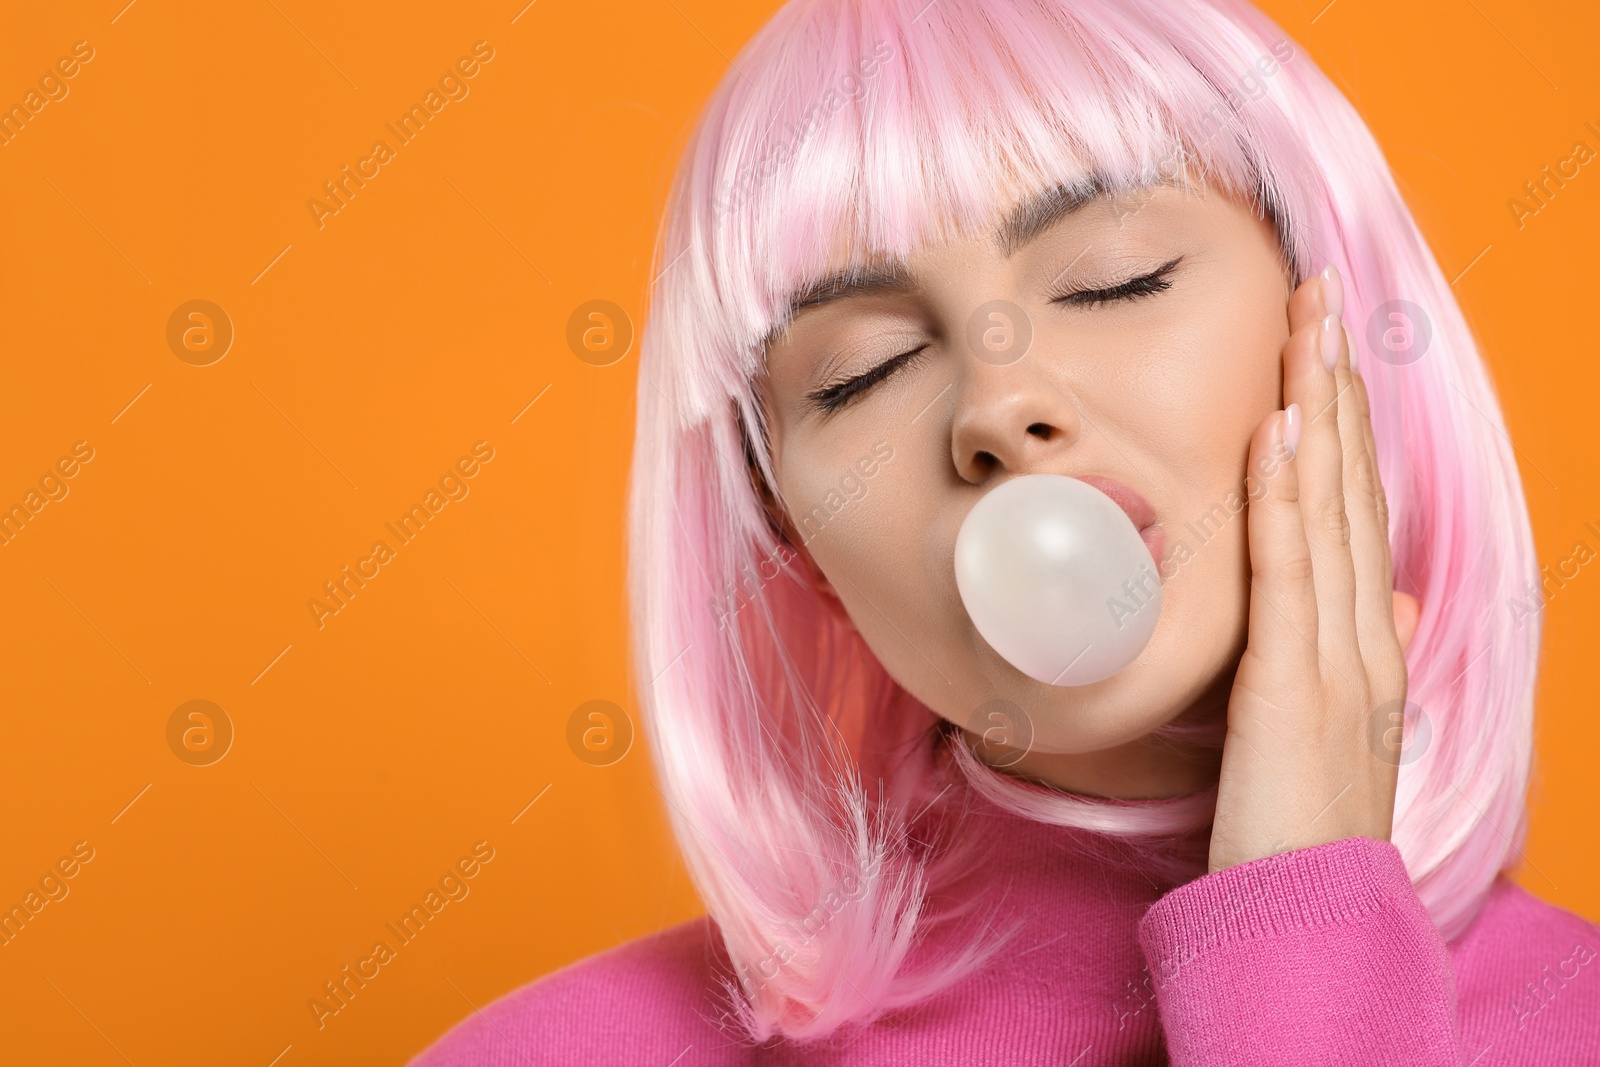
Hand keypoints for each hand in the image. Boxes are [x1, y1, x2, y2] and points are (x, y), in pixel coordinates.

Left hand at [1208, 265, 1421, 874]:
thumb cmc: (1306, 823)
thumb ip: (1364, 655)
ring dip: (1319, 409)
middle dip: (1336, 384)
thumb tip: (1395, 603)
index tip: (1327, 345)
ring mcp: (1338, 653)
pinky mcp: (1294, 681)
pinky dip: (1288, 495)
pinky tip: (1283, 430)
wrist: (1308, 914)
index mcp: (1369, 638)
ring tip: (1307, 326)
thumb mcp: (1340, 727)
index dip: (1346, 420)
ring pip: (1331, 508)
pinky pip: (1290, 570)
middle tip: (1319, 294)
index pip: (1357, 507)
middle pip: (1352, 486)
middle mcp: (1365, 631)